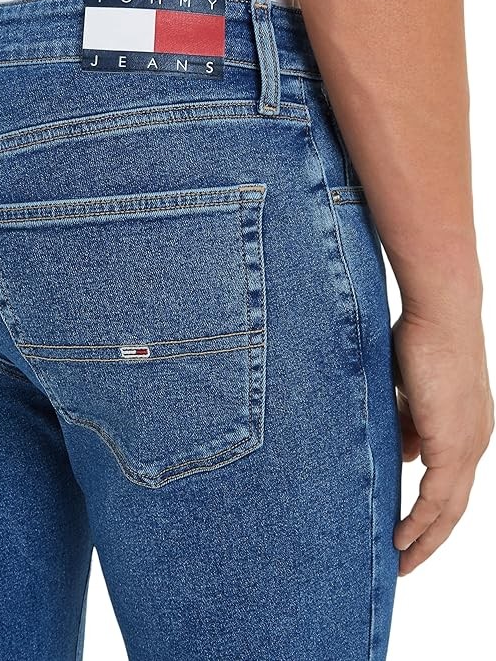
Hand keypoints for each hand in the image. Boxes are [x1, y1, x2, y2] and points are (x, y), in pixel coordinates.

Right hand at [391, 306, 493, 574]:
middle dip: (431, 537)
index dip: (433, 511)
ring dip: (425, 538)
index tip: (411, 529)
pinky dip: (420, 522)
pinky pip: (436, 497)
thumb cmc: (423, 342)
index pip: (452, 482)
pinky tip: (402, 537)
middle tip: (407, 560)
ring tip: (402, 560)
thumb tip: (405, 455)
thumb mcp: (412, 393)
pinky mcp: (453, 444)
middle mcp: (474, 443)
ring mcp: (468, 445)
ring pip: (448, 509)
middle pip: (455, 506)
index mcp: (467, 429)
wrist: (440, 315)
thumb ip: (410, 425)